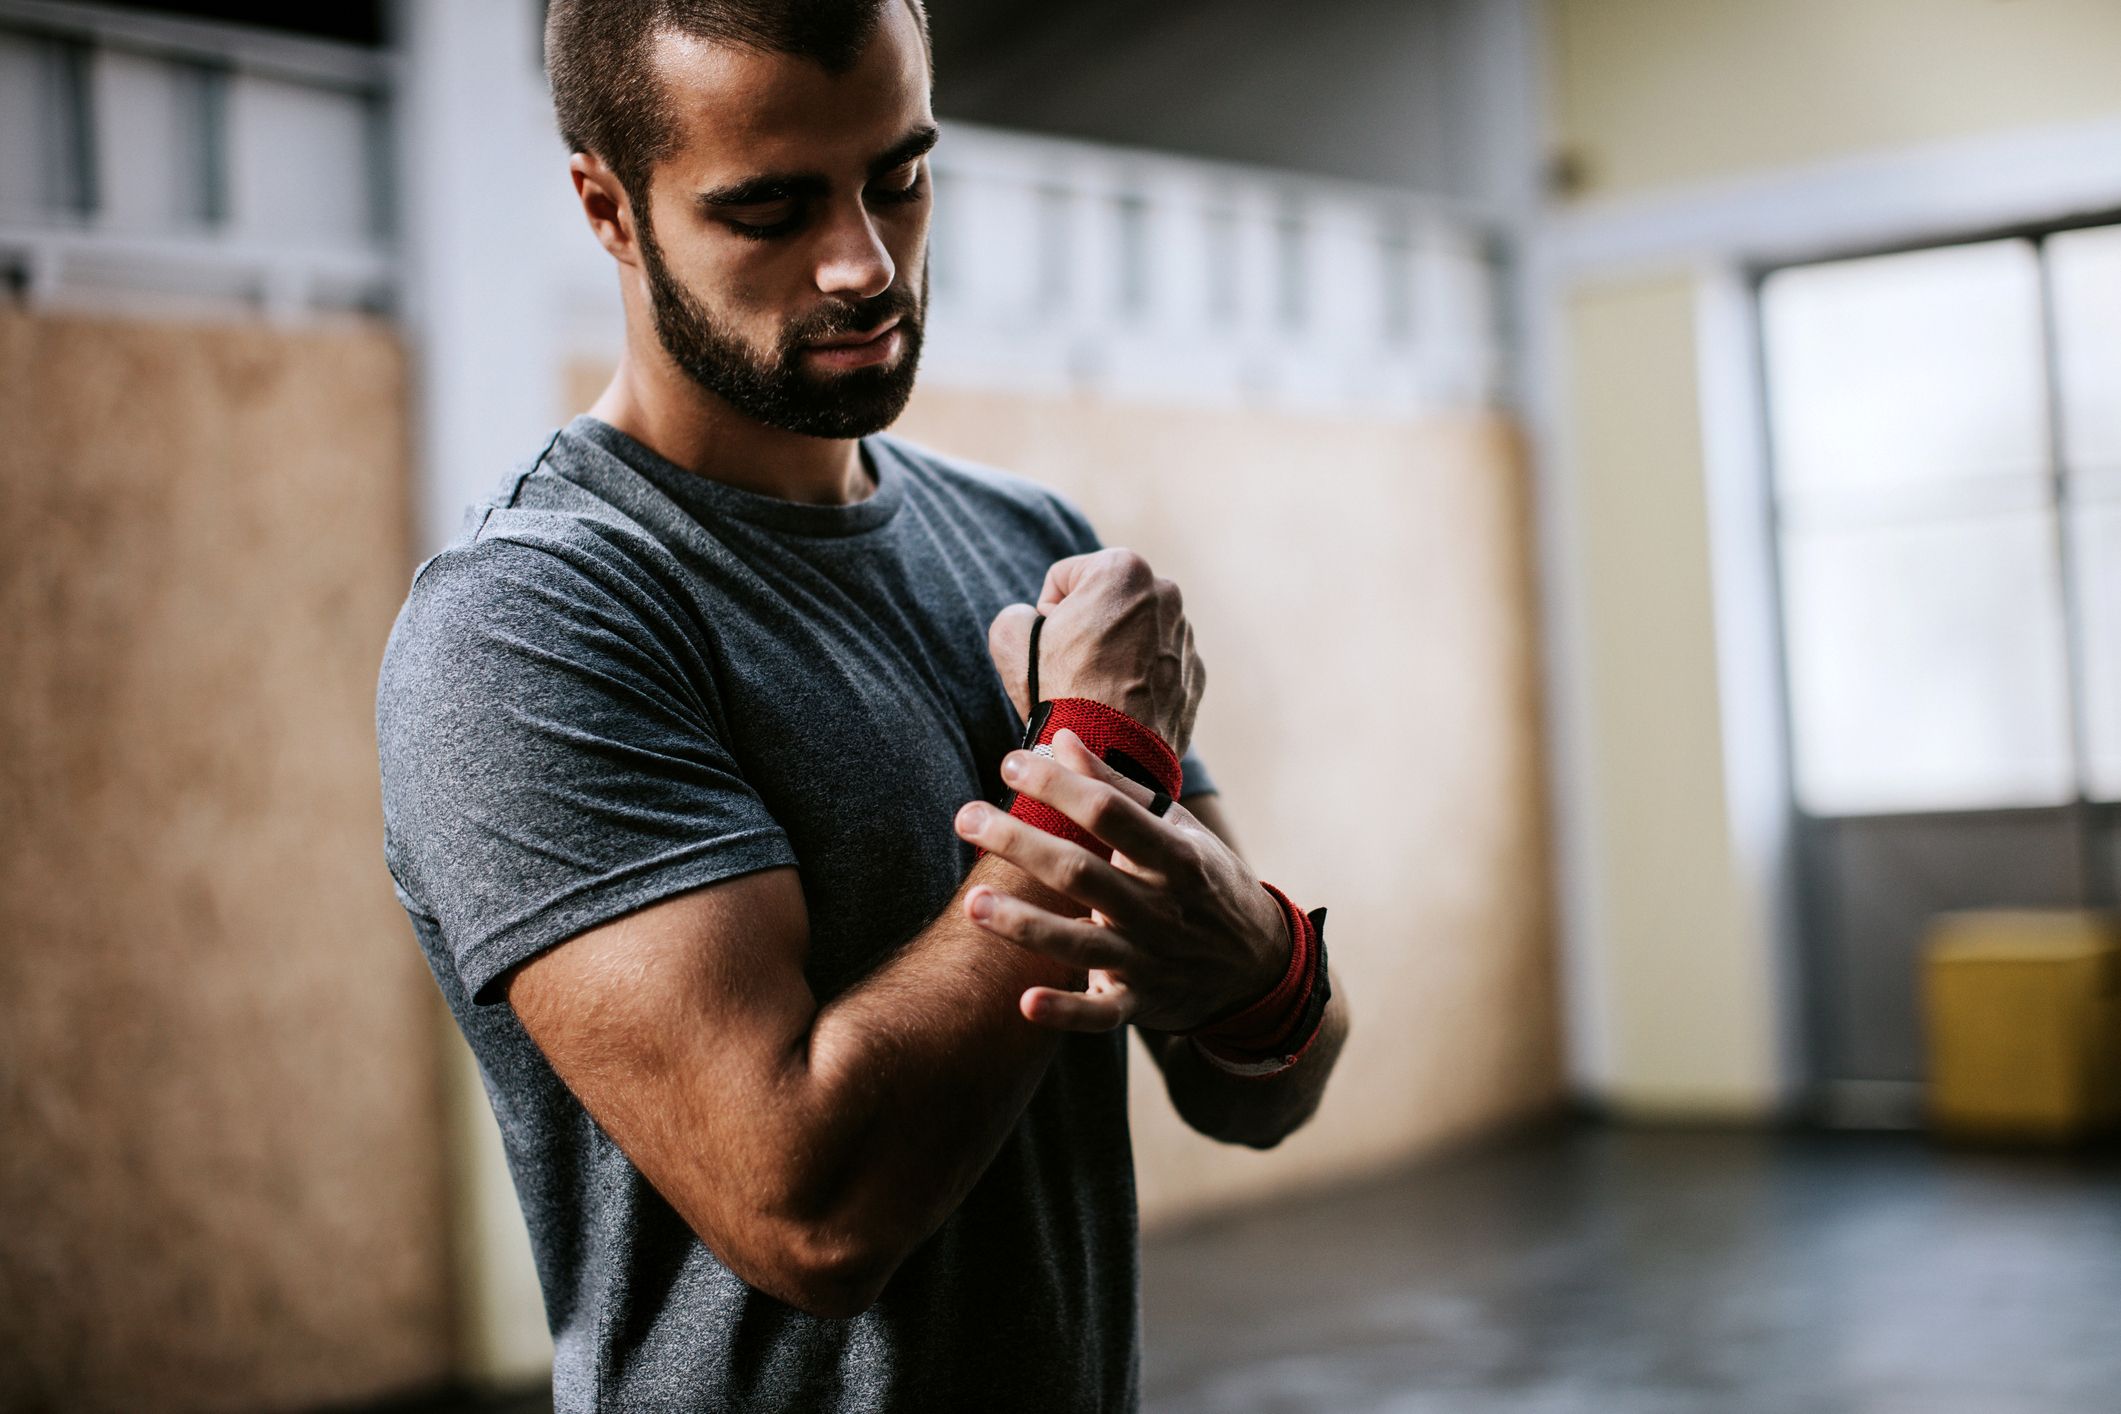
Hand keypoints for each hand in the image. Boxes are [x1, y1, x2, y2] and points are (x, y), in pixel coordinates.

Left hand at [952, 729, 1288, 1032]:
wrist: (1259, 965)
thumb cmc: (1206, 881)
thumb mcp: (1177, 829)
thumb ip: (1117, 788)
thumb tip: (1062, 739)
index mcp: (1174, 855)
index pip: (1106, 812)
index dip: (1056, 785)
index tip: (1009, 764)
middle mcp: (1161, 907)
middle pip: (1080, 872)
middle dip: (1019, 843)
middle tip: (965, 818)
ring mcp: (1149, 959)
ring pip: (1081, 942)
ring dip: (1025, 926)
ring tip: (972, 904)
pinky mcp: (1139, 1002)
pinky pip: (1099, 1013)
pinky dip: (1066, 1011)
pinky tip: (1026, 1002)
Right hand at [987, 549, 1204, 754]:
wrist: (1109, 755)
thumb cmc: (1060, 691)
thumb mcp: (1009, 639)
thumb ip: (1018, 613)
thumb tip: (1032, 620)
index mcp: (1123, 568)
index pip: (1065, 576)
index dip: (1047, 613)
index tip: (1051, 644)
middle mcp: (1166, 593)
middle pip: (1104, 601)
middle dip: (1087, 626)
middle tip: (1073, 666)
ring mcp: (1185, 635)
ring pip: (1134, 632)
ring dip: (1115, 651)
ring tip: (1097, 688)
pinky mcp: (1194, 673)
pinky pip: (1156, 664)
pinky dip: (1139, 678)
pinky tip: (1120, 703)